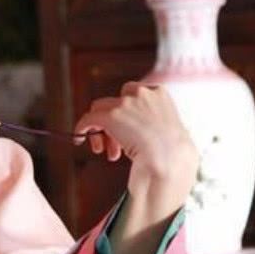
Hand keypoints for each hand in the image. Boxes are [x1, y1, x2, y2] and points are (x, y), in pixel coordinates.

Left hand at [74, 82, 198, 214]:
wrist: (170, 161)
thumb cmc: (175, 154)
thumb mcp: (170, 131)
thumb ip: (153, 123)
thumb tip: (137, 132)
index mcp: (160, 93)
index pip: (134, 95)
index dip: (127, 113)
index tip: (127, 129)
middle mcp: (141, 93)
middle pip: (116, 102)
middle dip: (114, 122)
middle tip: (115, 145)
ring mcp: (125, 103)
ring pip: (101, 110)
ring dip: (102, 130)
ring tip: (107, 152)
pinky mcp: (110, 116)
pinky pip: (88, 119)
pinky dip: (82, 128)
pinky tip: (79, 138)